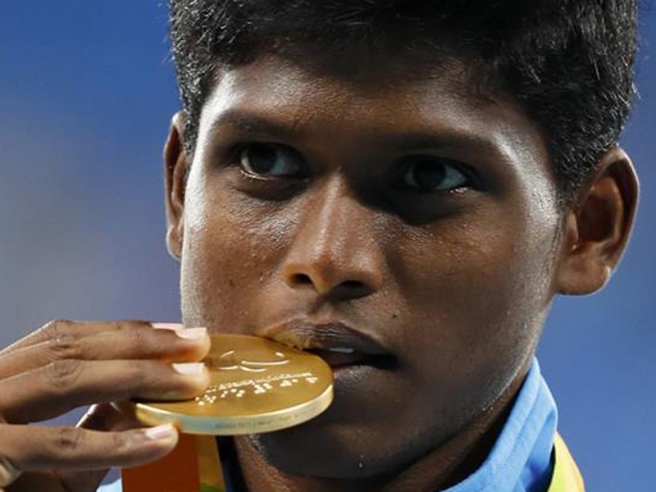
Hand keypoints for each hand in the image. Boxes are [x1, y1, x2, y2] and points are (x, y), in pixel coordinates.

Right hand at [0, 320, 210, 491]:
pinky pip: (62, 442)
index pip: (64, 340)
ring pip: (67, 378)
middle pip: (70, 349)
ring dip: (140, 375)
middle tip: (197, 344)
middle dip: (142, 345)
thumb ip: (95, 428)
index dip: (123, 332)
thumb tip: (146, 402)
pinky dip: (119, 441)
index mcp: (2, 381)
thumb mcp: (56, 464)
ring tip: (192, 382)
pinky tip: (163, 439)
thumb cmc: (15, 491)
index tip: (175, 333)